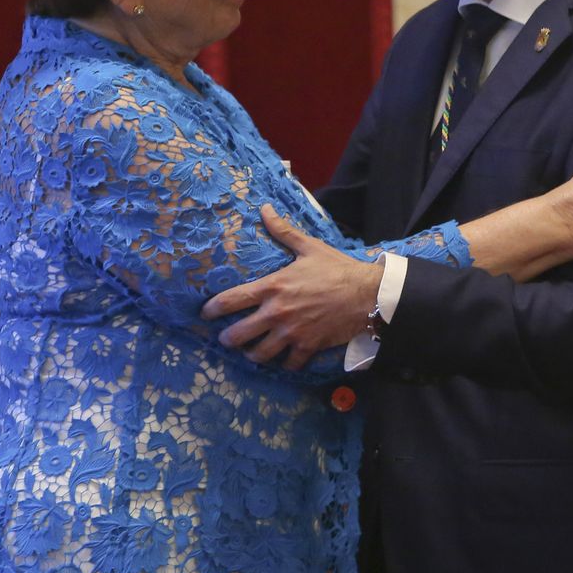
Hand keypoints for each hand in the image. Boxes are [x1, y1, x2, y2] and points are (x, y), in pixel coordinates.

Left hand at [201, 204, 382, 369]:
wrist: (367, 293)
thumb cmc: (337, 269)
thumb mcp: (308, 247)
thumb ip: (283, 231)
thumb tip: (265, 209)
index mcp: (273, 286)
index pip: (232, 300)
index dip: (213, 309)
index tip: (205, 313)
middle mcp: (277, 312)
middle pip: (239, 334)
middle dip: (228, 339)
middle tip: (226, 339)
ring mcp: (291, 332)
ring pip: (260, 354)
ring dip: (252, 354)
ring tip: (251, 352)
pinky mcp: (308, 346)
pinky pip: (288, 363)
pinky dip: (285, 363)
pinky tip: (284, 359)